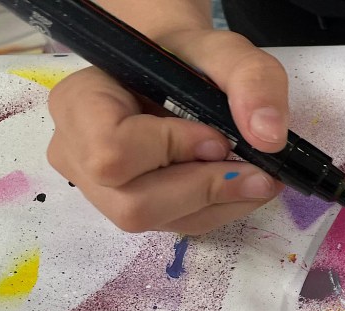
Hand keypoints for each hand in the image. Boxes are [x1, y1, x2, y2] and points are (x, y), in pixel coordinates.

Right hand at [47, 29, 290, 234]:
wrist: (178, 69)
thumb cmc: (189, 57)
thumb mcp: (225, 51)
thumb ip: (251, 80)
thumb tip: (268, 138)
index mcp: (80, 103)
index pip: (111, 153)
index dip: (171, 152)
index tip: (217, 137)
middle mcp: (76, 152)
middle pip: (131, 205)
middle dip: (203, 189)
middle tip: (253, 168)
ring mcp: (99, 188)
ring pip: (155, 223)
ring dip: (217, 203)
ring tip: (254, 175)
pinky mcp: (131, 206)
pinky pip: (174, 226)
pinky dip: (218, 209)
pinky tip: (240, 184)